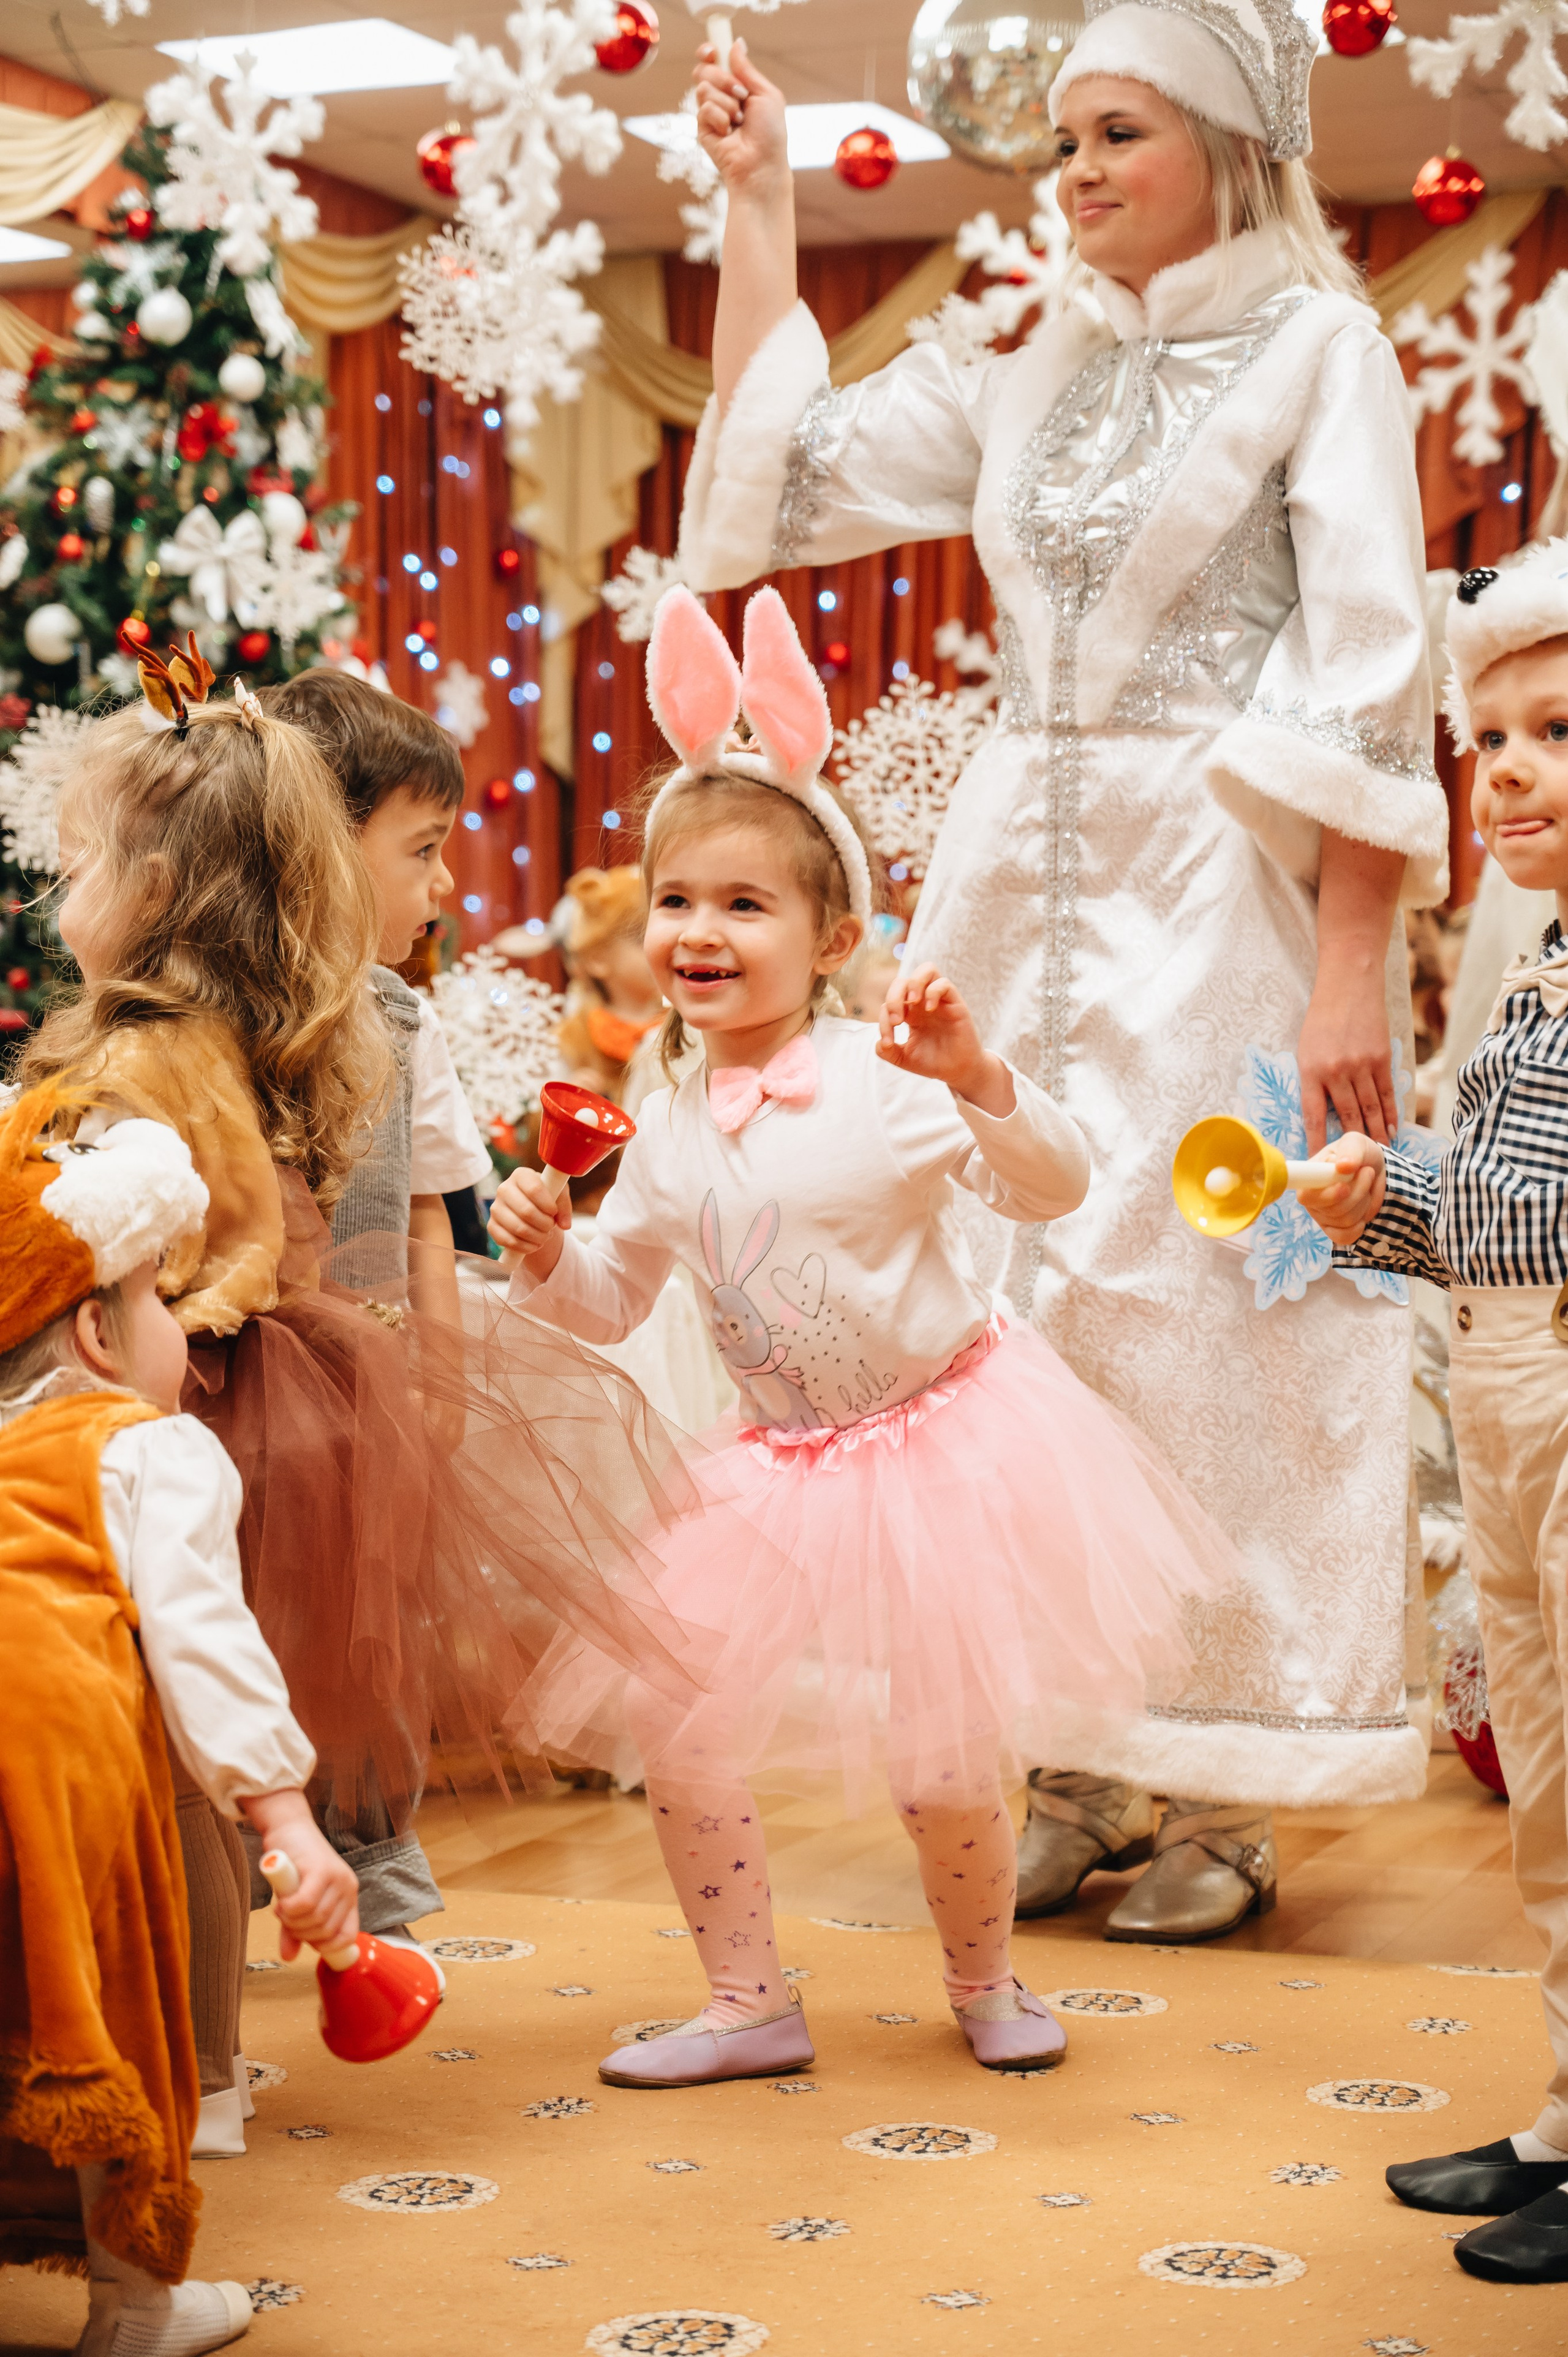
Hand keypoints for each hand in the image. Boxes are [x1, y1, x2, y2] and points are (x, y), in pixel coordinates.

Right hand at [240, 1789, 358, 1961]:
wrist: (288, 1828)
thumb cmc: (295, 1866)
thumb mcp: (297, 1901)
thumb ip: (295, 1929)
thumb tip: (289, 1957)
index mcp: (348, 1898)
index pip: (347, 1936)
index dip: (325, 1946)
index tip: (304, 1940)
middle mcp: (348, 1888)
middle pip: (326, 1931)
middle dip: (301, 1933)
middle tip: (286, 1918)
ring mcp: (337, 1878)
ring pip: (315, 1919)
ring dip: (292, 1921)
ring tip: (282, 1907)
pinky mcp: (321, 1869)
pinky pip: (305, 1904)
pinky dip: (289, 1909)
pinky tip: (281, 1902)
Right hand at [488, 1169, 569, 1273]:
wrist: (530, 1209)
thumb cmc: (545, 1198)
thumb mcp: (559, 1195)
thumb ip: (564, 1206)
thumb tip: (565, 1225)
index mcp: (521, 1175)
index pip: (534, 1189)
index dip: (547, 1204)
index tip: (554, 1212)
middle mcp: (504, 1188)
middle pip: (526, 1211)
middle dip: (544, 1224)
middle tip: (551, 1227)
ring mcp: (495, 1208)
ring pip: (518, 1228)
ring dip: (537, 1237)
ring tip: (545, 1236)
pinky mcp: (491, 1226)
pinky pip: (508, 1241)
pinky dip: (526, 1247)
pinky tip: (534, 1244)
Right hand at [693, 39, 789, 199]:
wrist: (761, 165)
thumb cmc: (770, 134)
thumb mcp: (766, 94)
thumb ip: (747, 69)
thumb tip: (736, 43)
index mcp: (737, 86)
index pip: (714, 61)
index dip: (710, 52)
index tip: (712, 51)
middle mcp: (721, 97)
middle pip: (704, 70)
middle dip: (723, 78)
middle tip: (740, 94)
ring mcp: (711, 113)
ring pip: (703, 87)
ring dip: (726, 102)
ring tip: (739, 119)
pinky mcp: (703, 128)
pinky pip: (704, 109)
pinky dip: (720, 118)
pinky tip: (729, 132)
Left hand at [877, 963, 1014, 1115]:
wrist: (956, 1072)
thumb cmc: (933, 1062)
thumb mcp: (905, 1059)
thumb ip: (888, 1052)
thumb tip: (878, 1044)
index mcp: (909, 1013)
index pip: (889, 1003)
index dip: (883, 1020)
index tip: (888, 1042)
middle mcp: (923, 1003)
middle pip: (903, 981)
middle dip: (894, 996)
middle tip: (896, 1020)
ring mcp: (940, 1001)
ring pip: (927, 969)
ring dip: (914, 983)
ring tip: (911, 1003)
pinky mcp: (956, 1004)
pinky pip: (944, 984)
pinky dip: (933, 992)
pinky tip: (929, 1009)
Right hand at [1295, 1131, 1386, 1246]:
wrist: (1377, 1171)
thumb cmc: (1360, 1154)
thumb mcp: (1356, 1142)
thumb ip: (1350, 1151)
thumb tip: (1343, 1166)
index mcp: (1309, 1178)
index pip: (1305, 1196)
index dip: (1326, 1195)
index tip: (1345, 1186)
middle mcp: (1312, 1199)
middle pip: (1331, 1209)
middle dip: (1357, 1191)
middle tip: (1367, 1172)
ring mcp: (1323, 1216)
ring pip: (1344, 1220)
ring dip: (1363, 1202)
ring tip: (1366, 1185)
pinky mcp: (1336, 1229)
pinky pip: (1344, 1237)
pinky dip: (1358, 1227)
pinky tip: (1363, 1215)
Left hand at [1296, 970, 1396, 1155]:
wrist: (1348, 985)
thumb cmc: (1322, 1018)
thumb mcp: (1306, 1049)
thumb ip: (1313, 1080)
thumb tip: (1321, 1113)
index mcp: (1311, 1071)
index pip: (1312, 1116)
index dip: (1317, 1142)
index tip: (1318, 1162)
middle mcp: (1336, 1072)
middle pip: (1346, 1117)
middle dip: (1351, 1144)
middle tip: (1355, 1167)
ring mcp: (1361, 1066)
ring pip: (1370, 1109)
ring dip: (1375, 1134)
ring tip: (1378, 1153)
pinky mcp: (1381, 1059)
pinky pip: (1387, 1094)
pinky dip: (1390, 1114)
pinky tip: (1392, 1130)